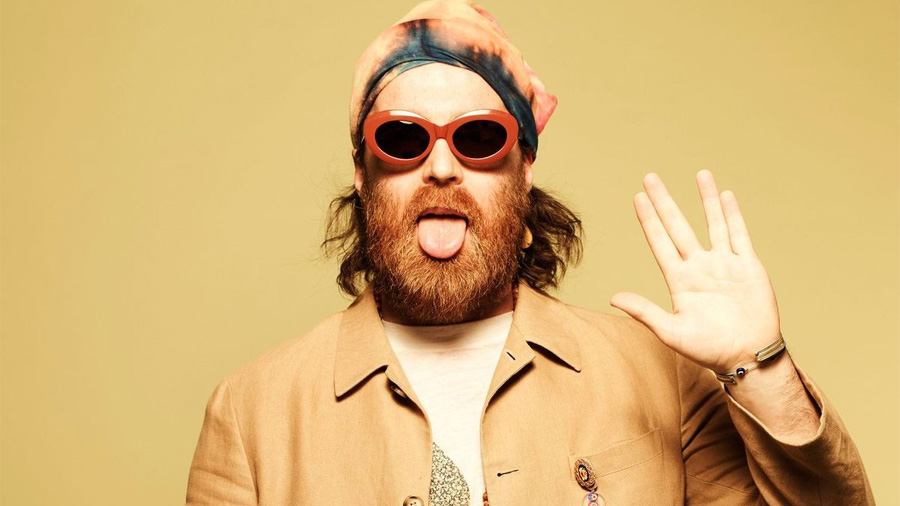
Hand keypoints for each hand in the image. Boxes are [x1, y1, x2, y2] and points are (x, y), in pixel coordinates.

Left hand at [610, 170, 781, 372]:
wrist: (748, 358)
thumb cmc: (708, 350)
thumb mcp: (671, 332)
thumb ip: (644, 312)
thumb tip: (613, 298)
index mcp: (679, 280)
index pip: (659, 242)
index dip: (649, 219)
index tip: (637, 197)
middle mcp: (699, 267)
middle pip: (679, 226)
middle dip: (665, 201)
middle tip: (650, 177)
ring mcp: (724, 265)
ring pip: (713, 223)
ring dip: (706, 199)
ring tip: (700, 174)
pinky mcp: (748, 267)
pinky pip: (740, 235)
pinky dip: (733, 215)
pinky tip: (726, 196)